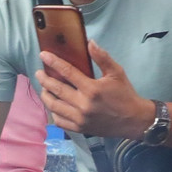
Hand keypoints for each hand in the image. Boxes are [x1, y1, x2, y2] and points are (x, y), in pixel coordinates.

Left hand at [36, 41, 151, 139]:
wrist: (133, 120)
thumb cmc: (125, 94)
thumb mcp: (117, 72)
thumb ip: (102, 57)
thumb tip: (89, 42)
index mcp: (92, 89)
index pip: (67, 72)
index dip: (54, 62)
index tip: (43, 56)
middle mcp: (83, 105)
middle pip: (57, 90)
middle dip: (45, 80)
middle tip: (39, 73)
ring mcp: (80, 119)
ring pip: (54, 107)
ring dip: (46, 96)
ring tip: (44, 88)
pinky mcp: (79, 129)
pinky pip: (60, 121)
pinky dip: (53, 112)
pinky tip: (53, 105)